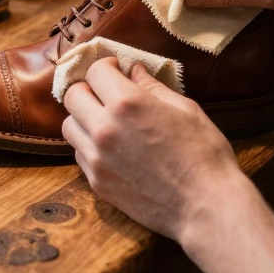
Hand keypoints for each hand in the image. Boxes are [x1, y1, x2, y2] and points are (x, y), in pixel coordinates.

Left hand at [62, 58, 248, 243]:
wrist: (205, 206)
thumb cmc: (204, 154)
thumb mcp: (185, 109)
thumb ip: (153, 87)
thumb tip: (133, 70)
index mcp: (127, 103)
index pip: (95, 71)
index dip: (106, 66)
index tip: (116, 70)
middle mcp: (104, 128)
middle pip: (72, 96)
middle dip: (88, 88)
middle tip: (106, 93)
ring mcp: (97, 158)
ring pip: (69, 125)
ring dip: (83, 117)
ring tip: (106, 121)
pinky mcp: (97, 182)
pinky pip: (79, 154)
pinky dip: (89, 145)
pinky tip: (111, 148)